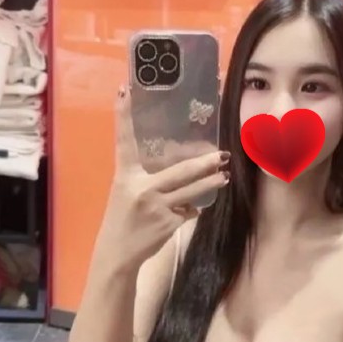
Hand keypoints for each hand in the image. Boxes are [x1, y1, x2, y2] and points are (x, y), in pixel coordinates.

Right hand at [96, 84, 229, 272]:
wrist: (118, 253)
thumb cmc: (123, 219)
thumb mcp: (127, 193)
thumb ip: (146, 179)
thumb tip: (178, 170)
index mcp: (125, 175)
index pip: (124, 140)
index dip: (123, 114)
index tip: (124, 89)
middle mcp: (141, 187)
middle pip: (181, 170)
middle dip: (204, 162)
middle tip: (221, 154)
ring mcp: (157, 206)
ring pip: (192, 190)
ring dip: (211, 183)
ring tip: (224, 177)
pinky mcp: (168, 223)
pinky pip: (188, 211)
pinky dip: (192, 209)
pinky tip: (193, 209)